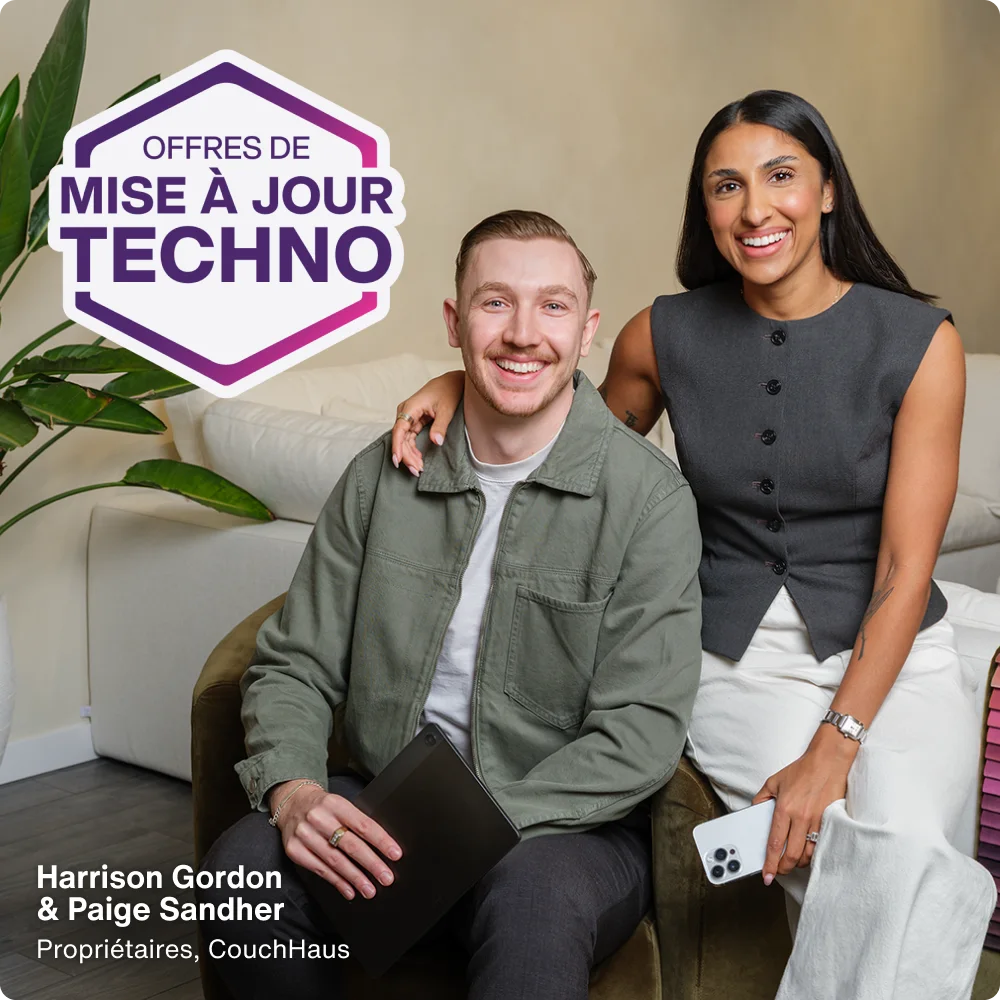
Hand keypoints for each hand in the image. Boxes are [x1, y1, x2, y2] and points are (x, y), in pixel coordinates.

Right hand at [272, 781, 402, 900]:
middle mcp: (319, 818)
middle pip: (351, 845)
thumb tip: (382, 846)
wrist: (292, 803)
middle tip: (386, 878)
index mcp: (336, 804)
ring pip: (335, 861)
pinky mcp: (295, 850)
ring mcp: (305, 835)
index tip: (395, 854)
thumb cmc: (323, 807)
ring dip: (355, 878)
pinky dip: (337, 882)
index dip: (381, 841)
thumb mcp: (340, 805)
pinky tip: (349, 890)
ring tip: (369, 889)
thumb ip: (357, 821)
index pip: (363, 825)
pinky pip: (320, 870)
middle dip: (371, 864)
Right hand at [390, 370, 463, 475]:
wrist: (451, 382)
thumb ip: (440, 426)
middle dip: (407, 456)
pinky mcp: (413, 420)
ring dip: (410, 455)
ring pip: (404, 440)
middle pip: (401, 438)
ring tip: (418, 469)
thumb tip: (436, 442)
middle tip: (416, 471)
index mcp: (410, 407)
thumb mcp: (446, 410)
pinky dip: (413, 449)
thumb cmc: (448, 391)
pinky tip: (418, 460)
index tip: (398, 460)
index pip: (399, 430)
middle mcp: (405, 412)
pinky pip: (409, 438)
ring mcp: (408, 416)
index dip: (397, 446)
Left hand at [752, 726, 856, 882]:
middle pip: (792, 855)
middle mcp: (801, 817)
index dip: (770, 863)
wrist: (828, 762)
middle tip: (778, 871)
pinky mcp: (830, 822)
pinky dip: (813, 855)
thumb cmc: (802, 770)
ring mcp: (817, 822)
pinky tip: (807, 854)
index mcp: (784, 808)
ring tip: (791, 862)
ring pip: (808, 855)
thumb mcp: (774, 781)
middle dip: (783, 868)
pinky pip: (821, 846)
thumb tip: (754, 812)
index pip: (775, 843)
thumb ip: (761, 798)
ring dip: (798, 863)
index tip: (766, 875)